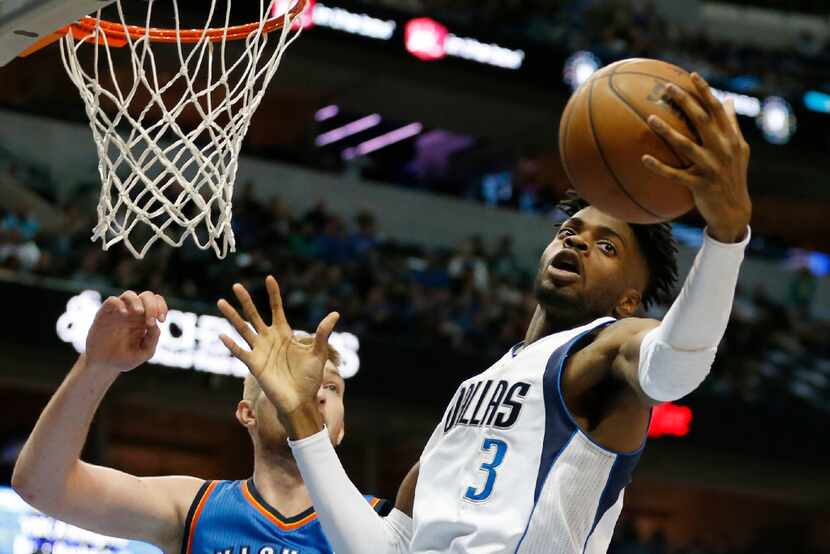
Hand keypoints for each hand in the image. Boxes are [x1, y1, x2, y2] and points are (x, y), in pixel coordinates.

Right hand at [84, 291, 167, 373]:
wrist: (104, 366)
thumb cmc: (125, 358)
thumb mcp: (144, 352)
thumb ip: (153, 339)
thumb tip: (155, 324)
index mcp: (144, 319)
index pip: (157, 302)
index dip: (162, 307)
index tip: (162, 320)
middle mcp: (132, 313)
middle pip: (146, 296)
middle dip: (152, 305)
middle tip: (151, 320)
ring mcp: (118, 313)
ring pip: (129, 295)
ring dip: (137, 302)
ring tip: (139, 312)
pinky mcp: (104, 315)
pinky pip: (111, 301)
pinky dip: (119, 304)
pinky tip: (124, 313)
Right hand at [217, 276, 338, 418]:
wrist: (300, 400)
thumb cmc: (310, 378)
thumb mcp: (318, 352)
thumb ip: (323, 333)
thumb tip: (335, 313)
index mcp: (284, 333)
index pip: (276, 308)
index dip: (273, 294)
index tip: (269, 278)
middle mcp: (269, 339)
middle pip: (254, 315)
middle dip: (246, 300)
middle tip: (236, 285)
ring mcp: (260, 351)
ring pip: (243, 329)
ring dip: (232, 316)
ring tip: (221, 302)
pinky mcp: (254, 365)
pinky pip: (240, 352)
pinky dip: (231, 344)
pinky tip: (223, 335)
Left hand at [642, 72, 750, 242]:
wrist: (735, 211)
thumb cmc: (732, 176)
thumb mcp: (738, 150)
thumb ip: (731, 125)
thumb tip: (727, 100)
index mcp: (731, 139)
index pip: (718, 110)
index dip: (706, 92)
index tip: (692, 76)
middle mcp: (723, 150)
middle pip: (702, 120)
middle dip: (685, 102)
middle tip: (667, 88)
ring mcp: (711, 167)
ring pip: (686, 145)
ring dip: (667, 132)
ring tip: (650, 118)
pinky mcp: (700, 185)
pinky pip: (675, 174)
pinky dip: (659, 167)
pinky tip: (643, 158)